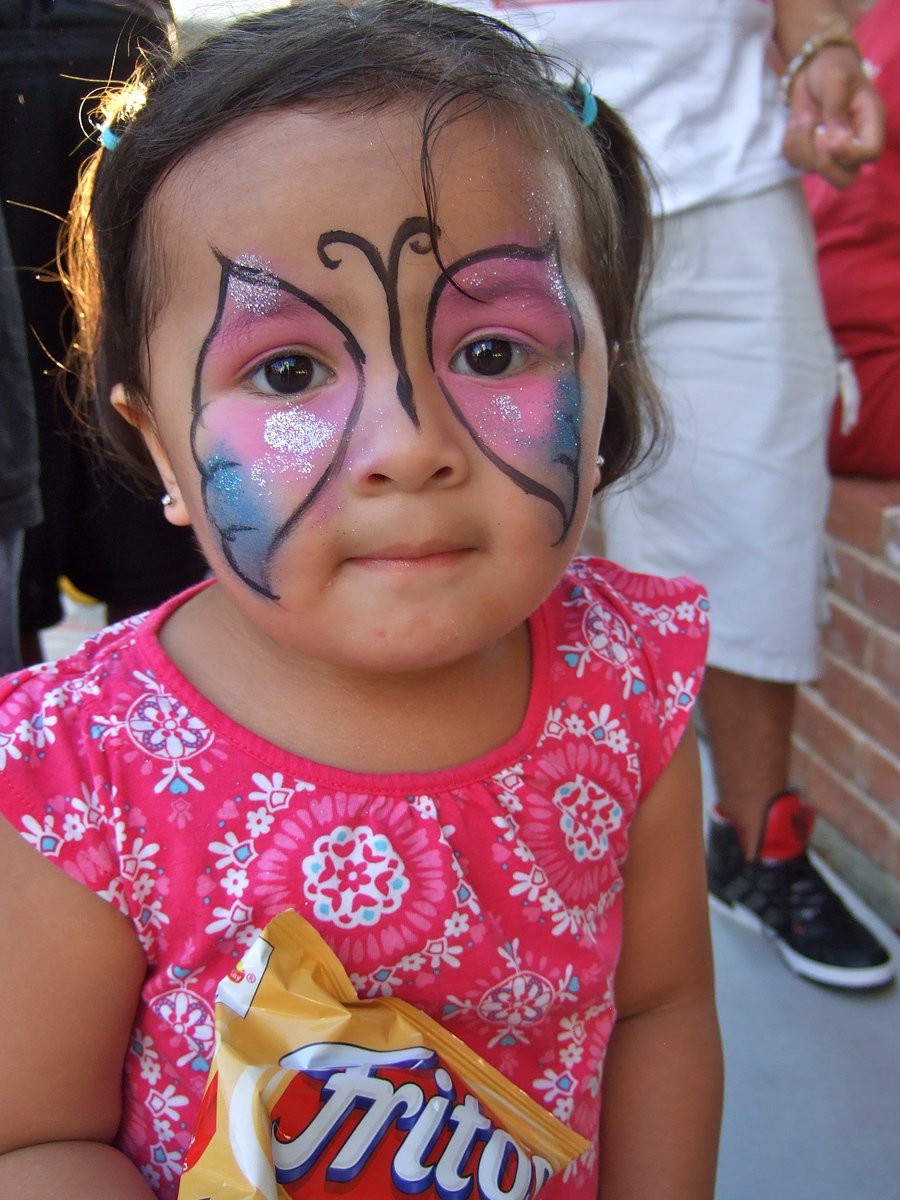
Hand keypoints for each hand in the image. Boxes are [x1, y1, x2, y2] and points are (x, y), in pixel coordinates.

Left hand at [782, 43, 883, 186]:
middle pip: (844, 179)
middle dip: (825, 166)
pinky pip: (794, 161)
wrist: (814, 66)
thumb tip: (837, 139)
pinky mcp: (808, 152)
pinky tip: (796, 122)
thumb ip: (836, 108)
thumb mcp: (836, 80)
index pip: (870, 153)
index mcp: (869, 123)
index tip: (832, 139)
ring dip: (801, 143)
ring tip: (805, 115)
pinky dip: (790, 143)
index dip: (851, 154)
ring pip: (813, 169)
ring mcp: (829, 152)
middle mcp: (851, 143)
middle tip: (816, 137)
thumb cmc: (833, 68)